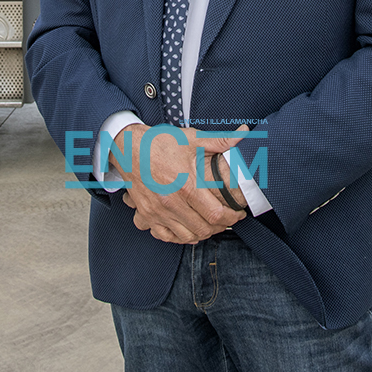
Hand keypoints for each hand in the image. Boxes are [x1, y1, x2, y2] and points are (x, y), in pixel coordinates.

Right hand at [113, 123, 246, 243]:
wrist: (127, 147)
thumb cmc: (159, 143)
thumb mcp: (191, 138)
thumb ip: (220, 140)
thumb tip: (244, 133)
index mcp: (186, 186)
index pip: (216, 215)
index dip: (232, 218)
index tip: (237, 214)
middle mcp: (171, 203)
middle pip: (203, 229)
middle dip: (219, 228)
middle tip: (226, 220)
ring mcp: (157, 211)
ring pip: (185, 237)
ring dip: (201, 234)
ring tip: (209, 225)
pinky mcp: (146, 214)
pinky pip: (163, 236)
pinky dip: (177, 237)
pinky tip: (185, 229)